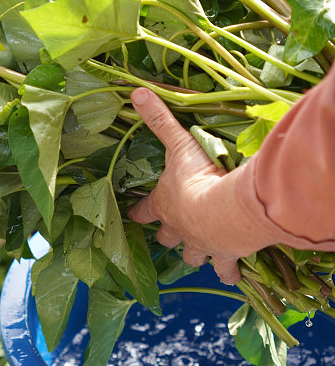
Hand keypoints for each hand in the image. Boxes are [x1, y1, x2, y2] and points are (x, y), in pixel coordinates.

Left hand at [128, 88, 276, 283]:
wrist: (225, 211)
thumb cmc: (197, 178)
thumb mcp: (178, 145)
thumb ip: (159, 119)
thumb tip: (135, 92)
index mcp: (164, 206)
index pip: (144, 212)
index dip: (138, 212)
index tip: (134, 214)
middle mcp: (179, 230)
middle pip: (167, 240)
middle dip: (169, 237)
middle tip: (173, 234)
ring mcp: (201, 245)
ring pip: (192, 257)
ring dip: (196, 254)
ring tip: (202, 253)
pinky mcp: (224, 255)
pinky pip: (225, 269)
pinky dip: (228, 272)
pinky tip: (232, 274)